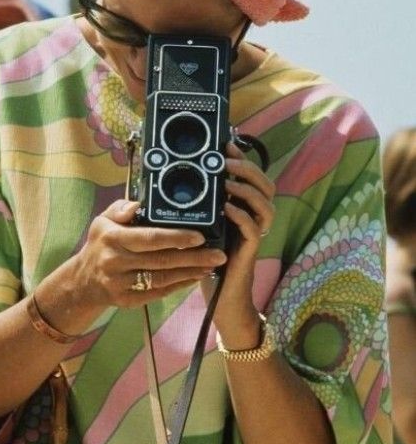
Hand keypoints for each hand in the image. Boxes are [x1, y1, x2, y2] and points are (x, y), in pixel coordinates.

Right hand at [71, 199, 226, 308]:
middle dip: (193, 257)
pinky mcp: (127, 301)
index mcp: (112, 238)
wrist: (83, 281)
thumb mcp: (103, 221)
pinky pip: (158, 293)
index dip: (176, 237)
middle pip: (161, 260)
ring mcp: (120, 284)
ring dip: (190, 272)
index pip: (149, 237)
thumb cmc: (100, 245)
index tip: (200, 236)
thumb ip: (121, 209)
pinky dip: (179, 285)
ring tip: (212, 265)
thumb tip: (139, 204)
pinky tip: (195, 277)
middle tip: (218, 254)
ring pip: (162, 279)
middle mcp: (115, 261)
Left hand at [205, 141, 275, 339]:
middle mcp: (253, 219)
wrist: (221, 299)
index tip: (227, 144)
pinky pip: (254, 229)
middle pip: (266, 186)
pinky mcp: (250, 251)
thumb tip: (177, 180)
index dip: (243, 159)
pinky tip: (227, 208)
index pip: (251, 178)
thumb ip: (198, 206)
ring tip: (227, 182)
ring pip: (266, 205)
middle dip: (248, 170)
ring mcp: (255, 235)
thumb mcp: (200, 226)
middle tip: (227, 162)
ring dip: (247, 190)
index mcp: (243, 209)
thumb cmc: (206, 261)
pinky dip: (242, 215)